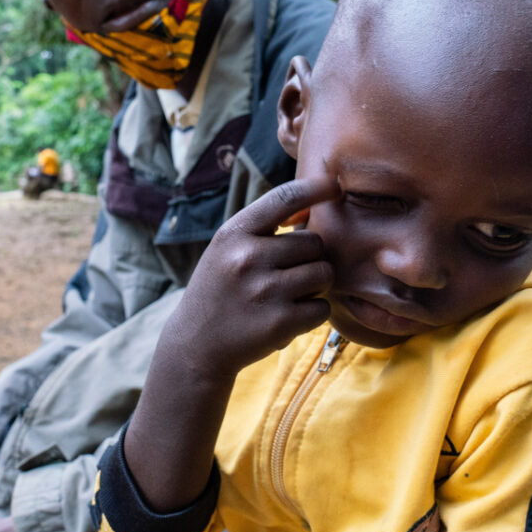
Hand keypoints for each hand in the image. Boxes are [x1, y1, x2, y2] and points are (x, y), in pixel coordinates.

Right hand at [166, 175, 338, 377]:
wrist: (195, 345)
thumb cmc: (221, 289)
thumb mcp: (227, 248)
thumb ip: (264, 228)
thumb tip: (313, 207)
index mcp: (235, 234)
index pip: (284, 198)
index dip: (316, 188)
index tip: (336, 186)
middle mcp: (248, 258)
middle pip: (315, 243)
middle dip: (310, 257)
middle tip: (287, 274)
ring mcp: (265, 291)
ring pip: (324, 274)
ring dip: (316, 285)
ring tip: (289, 294)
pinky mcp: (280, 323)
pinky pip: (323, 308)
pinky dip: (313, 313)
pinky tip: (288, 316)